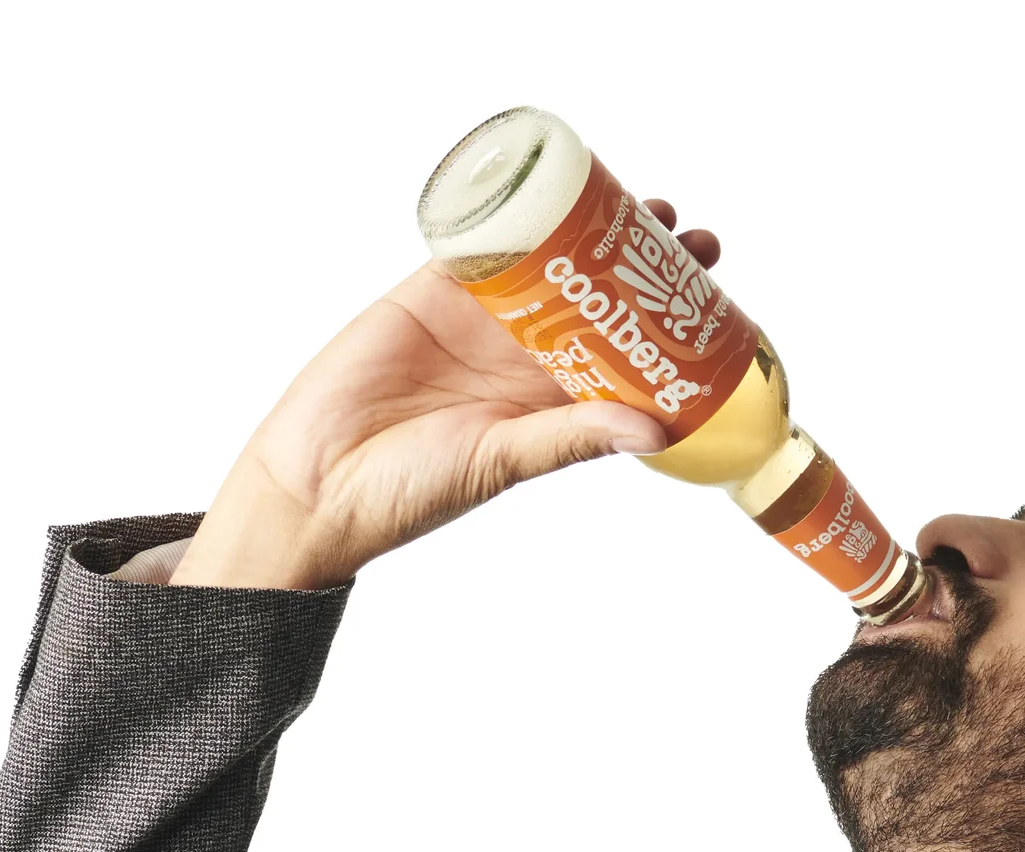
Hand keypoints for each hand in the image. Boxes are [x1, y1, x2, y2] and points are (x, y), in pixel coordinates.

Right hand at [173, 204, 720, 589]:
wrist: (317, 484)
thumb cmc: (409, 493)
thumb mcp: (502, 463)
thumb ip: (571, 439)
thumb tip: (655, 430)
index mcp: (546, 407)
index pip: (621, 357)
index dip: (663, 326)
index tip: (708, 297)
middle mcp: (519, 359)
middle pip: (595, 301)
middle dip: (640, 269)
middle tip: (690, 238)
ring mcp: (475, 322)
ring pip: (546, 264)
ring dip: (590, 234)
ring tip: (643, 206)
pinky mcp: (427, 293)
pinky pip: (477, 244)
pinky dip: (510, 215)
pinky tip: (553, 187)